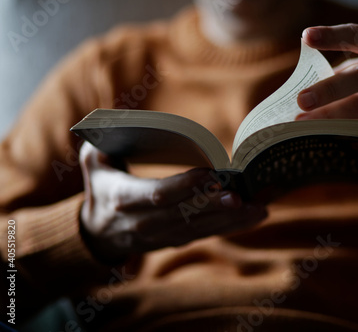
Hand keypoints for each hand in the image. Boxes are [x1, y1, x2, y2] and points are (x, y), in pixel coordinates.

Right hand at [79, 142, 266, 260]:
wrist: (99, 233)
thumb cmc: (101, 187)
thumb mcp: (93, 163)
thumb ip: (100, 143)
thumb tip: (119, 124)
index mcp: (125, 198)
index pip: (158, 194)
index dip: (185, 186)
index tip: (211, 174)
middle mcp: (145, 222)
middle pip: (185, 214)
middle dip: (215, 205)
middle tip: (242, 197)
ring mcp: (162, 235)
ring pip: (200, 228)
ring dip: (231, 219)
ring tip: (259, 209)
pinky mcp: (176, 240)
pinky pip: (206, 234)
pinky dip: (231, 226)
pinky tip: (254, 217)